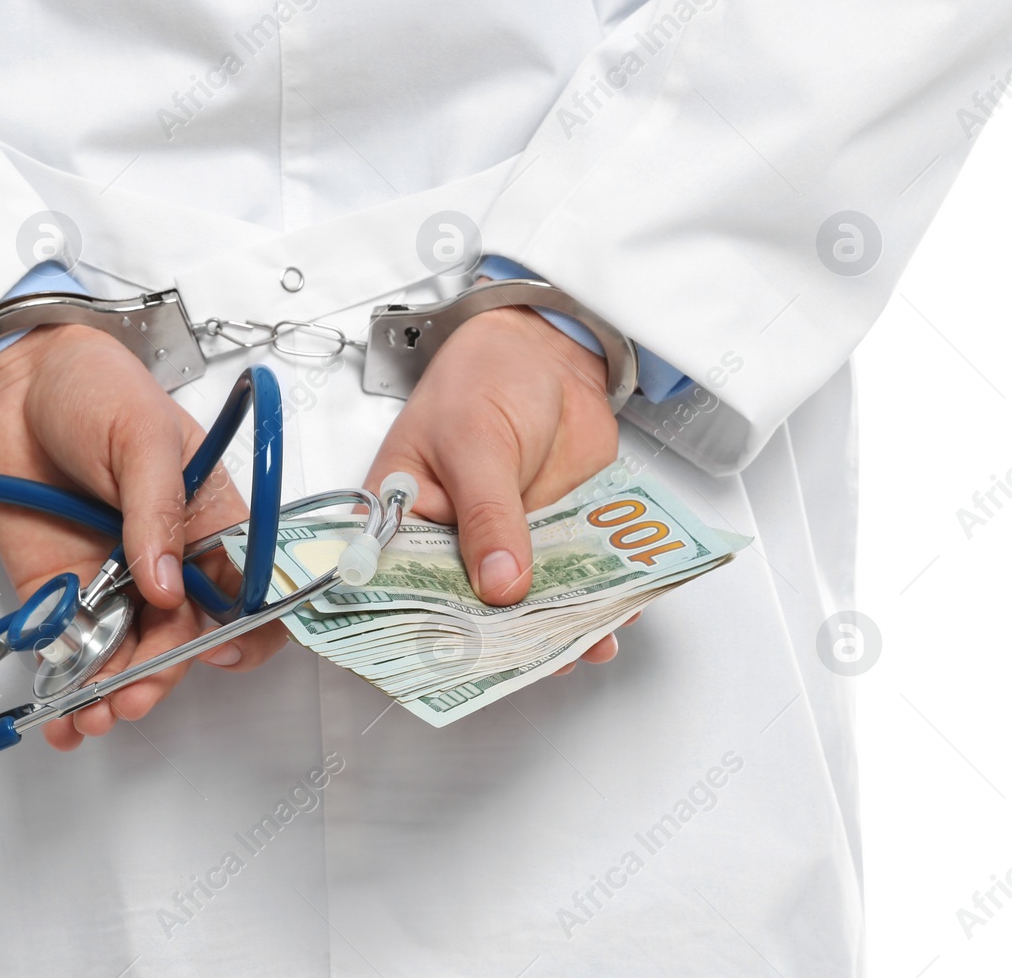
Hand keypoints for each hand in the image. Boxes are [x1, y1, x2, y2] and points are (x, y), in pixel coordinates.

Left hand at [0, 324, 287, 749]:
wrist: (17, 377)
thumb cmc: (97, 387)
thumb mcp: (143, 436)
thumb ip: (156, 510)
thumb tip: (165, 586)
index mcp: (210, 523)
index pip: (247, 593)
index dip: (242, 631)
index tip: (214, 651)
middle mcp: (168, 562)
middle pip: (181, 639)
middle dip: (158, 676)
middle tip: (128, 697)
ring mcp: (112, 580)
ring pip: (126, 657)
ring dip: (112, 695)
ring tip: (88, 719)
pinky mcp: (58, 590)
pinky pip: (68, 650)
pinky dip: (65, 688)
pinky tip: (59, 718)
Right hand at [364, 300, 634, 674]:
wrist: (547, 348)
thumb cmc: (484, 376)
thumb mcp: (476, 443)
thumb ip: (488, 516)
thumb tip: (499, 586)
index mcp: (400, 518)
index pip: (398, 587)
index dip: (422, 629)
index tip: (459, 660)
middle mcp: (446, 542)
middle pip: (465, 609)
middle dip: (502, 640)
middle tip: (535, 662)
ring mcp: (500, 545)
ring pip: (522, 603)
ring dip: (554, 626)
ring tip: (585, 646)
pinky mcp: (547, 539)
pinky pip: (566, 580)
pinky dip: (590, 599)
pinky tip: (613, 615)